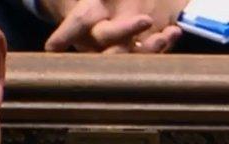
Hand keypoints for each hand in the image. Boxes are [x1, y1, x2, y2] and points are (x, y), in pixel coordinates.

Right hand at [44, 0, 187, 52]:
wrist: (112, 7)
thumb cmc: (100, 3)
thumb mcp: (97, 3)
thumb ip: (91, 13)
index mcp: (86, 14)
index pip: (78, 21)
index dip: (66, 33)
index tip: (53, 47)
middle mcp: (99, 36)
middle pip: (108, 37)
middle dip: (126, 30)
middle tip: (145, 19)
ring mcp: (118, 47)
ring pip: (131, 53)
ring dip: (151, 46)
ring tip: (167, 34)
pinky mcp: (139, 53)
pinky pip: (151, 53)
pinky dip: (165, 43)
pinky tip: (174, 31)